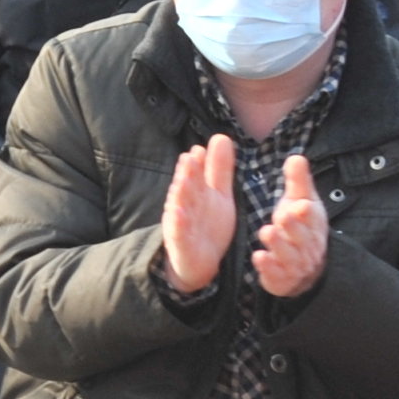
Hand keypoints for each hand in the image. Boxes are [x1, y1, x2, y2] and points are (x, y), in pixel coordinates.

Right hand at [159, 131, 239, 293]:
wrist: (198, 262)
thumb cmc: (207, 225)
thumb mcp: (218, 195)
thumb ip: (219, 168)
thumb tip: (221, 136)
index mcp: (194, 193)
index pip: (194, 175)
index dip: (195, 164)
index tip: (199, 150)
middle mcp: (184, 205)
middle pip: (185, 188)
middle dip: (187, 174)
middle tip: (191, 158)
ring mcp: (180, 224)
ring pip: (179, 207)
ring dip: (180, 193)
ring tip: (184, 180)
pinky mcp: (180, 243)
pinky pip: (178, 233)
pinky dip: (177, 224)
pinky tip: (179, 214)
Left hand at [249, 152, 331, 298]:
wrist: (306, 267)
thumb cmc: (300, 226)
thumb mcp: (302, 202)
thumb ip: (298, 182)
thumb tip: (297, 156)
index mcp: (313, 225)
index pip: (313, 219)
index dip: (307, 213)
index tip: (300, 205)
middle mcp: (308, 246)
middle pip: (302, 238)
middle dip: (293, 228)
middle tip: (282, 216)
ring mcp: (296, 264)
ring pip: (290, 256)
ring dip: (279, 245)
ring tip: (267, 232)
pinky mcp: (281, 278)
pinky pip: (277, 275)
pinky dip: (269, 268)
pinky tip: (259, 258)